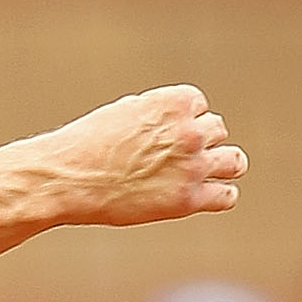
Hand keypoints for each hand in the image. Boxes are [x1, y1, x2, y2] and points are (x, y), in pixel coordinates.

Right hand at [49, 87, 246, 226]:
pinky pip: (227, 195)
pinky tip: (207, 196)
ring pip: (234, 160)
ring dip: (220, 165)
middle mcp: (190, 132)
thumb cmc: (85, 146)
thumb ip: (155, 114)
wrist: (67, 179)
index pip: (200, 106)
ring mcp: (192, 166)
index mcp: (175, 102)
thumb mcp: (124, 113)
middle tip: (174, 158)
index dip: (183, 122)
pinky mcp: (188, 199)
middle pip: (217, 131)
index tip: (163, 137)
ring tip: (199, 175)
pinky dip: (221, 195)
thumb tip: (173, 122)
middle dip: (200, 142)